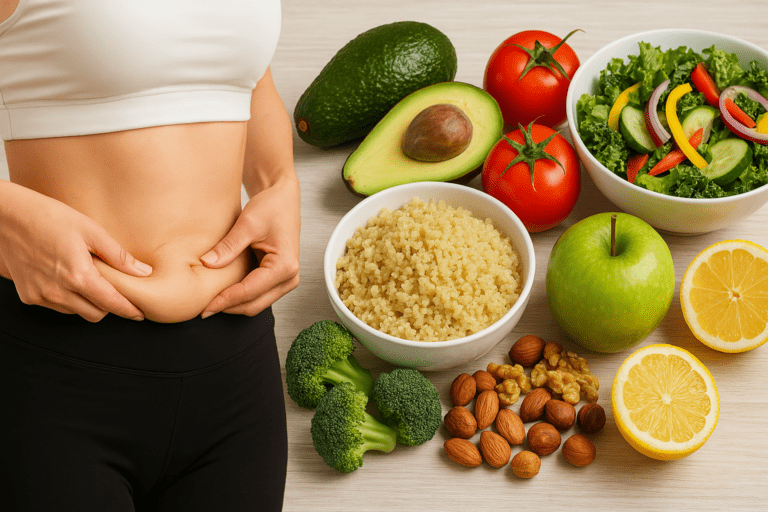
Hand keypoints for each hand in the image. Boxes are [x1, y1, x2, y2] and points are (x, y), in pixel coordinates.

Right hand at [0, 184, 152, 321]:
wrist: (8, 216)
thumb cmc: (50, 217)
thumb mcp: (91, 231)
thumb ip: (118, 256)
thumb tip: (144, 272)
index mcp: (77, 275)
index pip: (111, 304)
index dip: (129, 310)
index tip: (139, 313)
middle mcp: (58, 291)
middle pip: (96, 314)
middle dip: (109, 306)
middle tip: (116, 291)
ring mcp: (41, 295)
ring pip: (76, 312)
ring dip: (88, 303)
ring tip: (89, 279)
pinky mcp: (28, 296)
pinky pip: (58, 307)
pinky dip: (69, 299)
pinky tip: (69, 279)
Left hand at [200, 175, 299, 316]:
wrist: (283, 199)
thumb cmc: (272, 207)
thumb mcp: (248, 223)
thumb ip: (229, 246)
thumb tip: (207, 264)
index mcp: (284, 266)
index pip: (249, 292)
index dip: (224, 300)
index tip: (204, 307)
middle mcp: (289, 277)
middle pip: (254, 305)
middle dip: (228, 308)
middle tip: (202, 310)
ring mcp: (286, 280)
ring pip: (256, 304)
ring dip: (234, 305)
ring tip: (209, 302)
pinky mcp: (278, 279)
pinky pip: (258, 295)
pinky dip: (240, 297)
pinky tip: (222, 293)